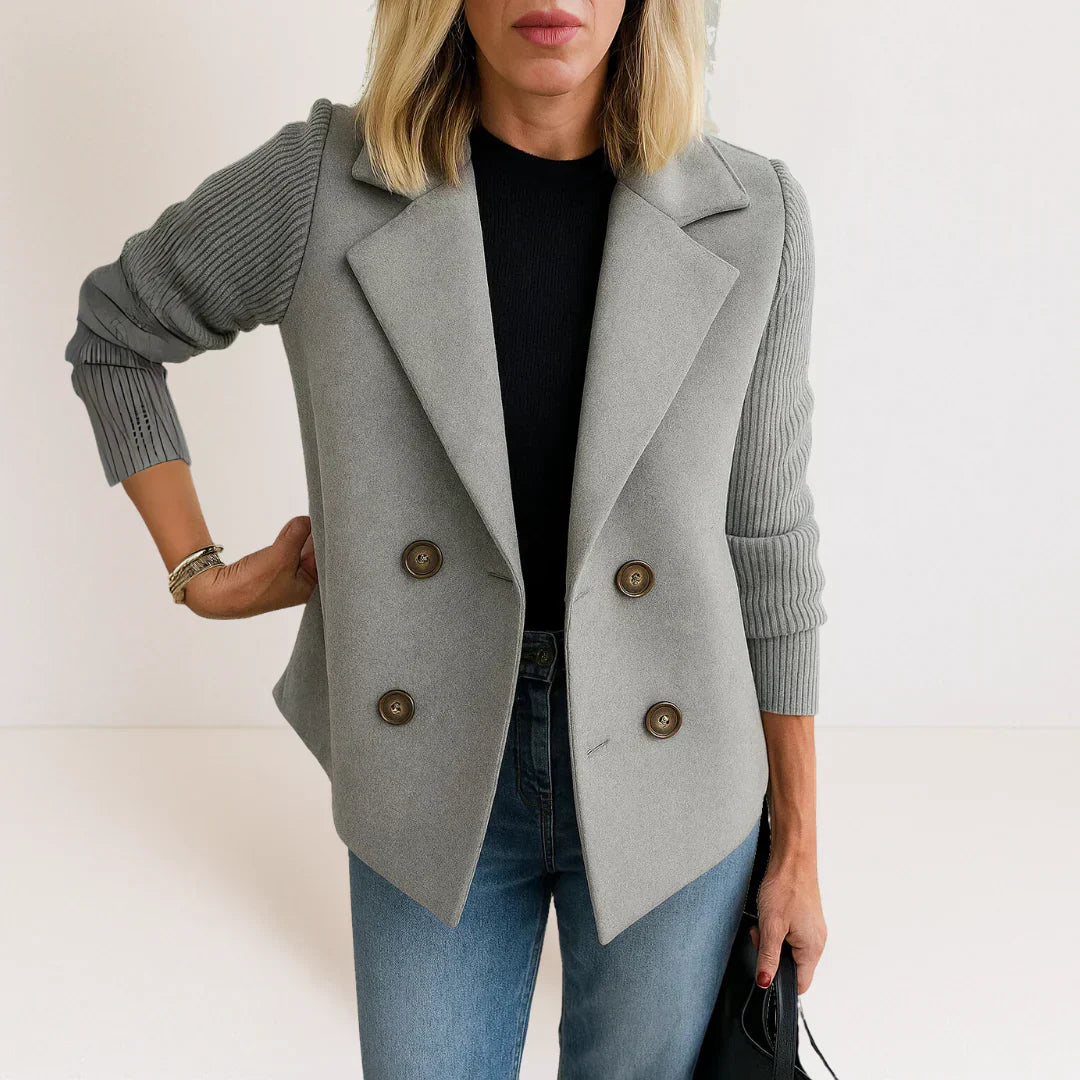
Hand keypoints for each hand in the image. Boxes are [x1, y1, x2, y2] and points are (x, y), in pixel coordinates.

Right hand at [180, 515, 317, 618]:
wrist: (218, 593)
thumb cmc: (253, 585)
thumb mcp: (282, 555)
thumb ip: (298, 534)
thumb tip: (307, 520)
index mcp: (311, 589)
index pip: (329, 561)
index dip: (329, 542)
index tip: (329, 523)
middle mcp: (303, 585)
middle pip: (317, 554)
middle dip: (315, 536)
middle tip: (317, 518)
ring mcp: (289, 577)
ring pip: (303, 549)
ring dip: (301, 535)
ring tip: (298, 526)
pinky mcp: (275, 569)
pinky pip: (289, 549)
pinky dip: (289, 538)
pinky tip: (289, 529)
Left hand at [750, 852, 826, 993]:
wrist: (792, 859)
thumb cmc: (786, 887)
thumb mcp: (771, 926)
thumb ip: (768, 957)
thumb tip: (764, 981)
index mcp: (812, 949)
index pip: (800, 984)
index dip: (779, 981)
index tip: (764, 967)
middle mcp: (816, 942)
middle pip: (792, 966)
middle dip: (771, 955)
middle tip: (760, 935)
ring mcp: (812, 930)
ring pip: (789, 949)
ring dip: (773, 940)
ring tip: (764, 922)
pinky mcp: (806, 919)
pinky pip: (791, 935)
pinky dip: (777, 929)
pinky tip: (770, 915)